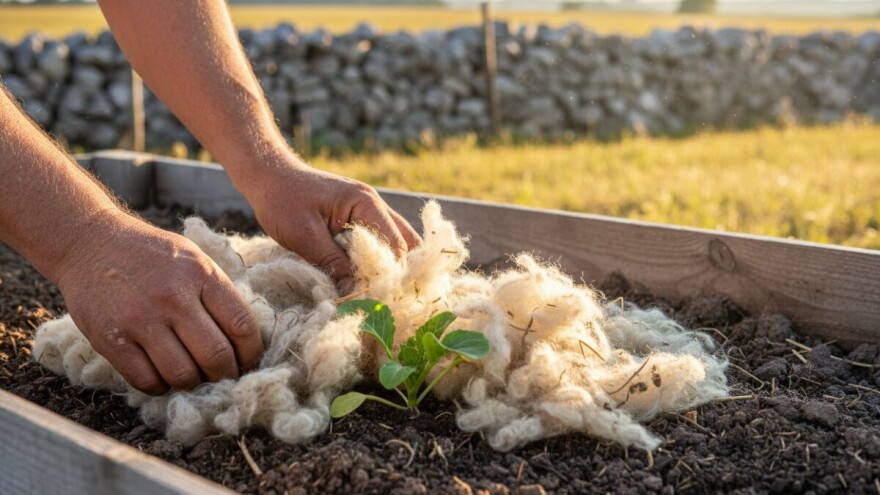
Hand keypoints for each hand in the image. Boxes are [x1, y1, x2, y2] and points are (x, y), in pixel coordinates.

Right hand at [53, 211, 262, 394]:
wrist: (90, 243)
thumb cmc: (151, 255)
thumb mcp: (194, 259)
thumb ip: (219, 294)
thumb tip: (247, 340)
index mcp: (201, 274)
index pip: (242, 325)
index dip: (252, 353)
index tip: (249, 362)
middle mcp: (173, 297)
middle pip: (216, 356)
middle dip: (227, 375)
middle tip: (224, 378)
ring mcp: (140, 320)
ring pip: (183, 375)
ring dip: (194, 384)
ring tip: (194, 377)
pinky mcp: (110, 339)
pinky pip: (146, 381)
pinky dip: (161, 387)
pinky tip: (163, 376)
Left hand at [238, 151, 420, 291]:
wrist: (268, 175)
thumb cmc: (282, 199)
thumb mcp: (304, 235)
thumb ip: (332, 263)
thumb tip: (354, 293)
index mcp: (366, 204)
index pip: (396, 246)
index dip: (392, 275)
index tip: (383, 301)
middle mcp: (375, 207)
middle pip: (406, 244)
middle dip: (400, 273)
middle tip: (390, 301)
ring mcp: (368, 213)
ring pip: (395, 245)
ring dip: (388, 269)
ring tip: (380, 296)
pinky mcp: (357, 221)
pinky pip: (377, 244)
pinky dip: (375, 264)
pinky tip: (366, 283)